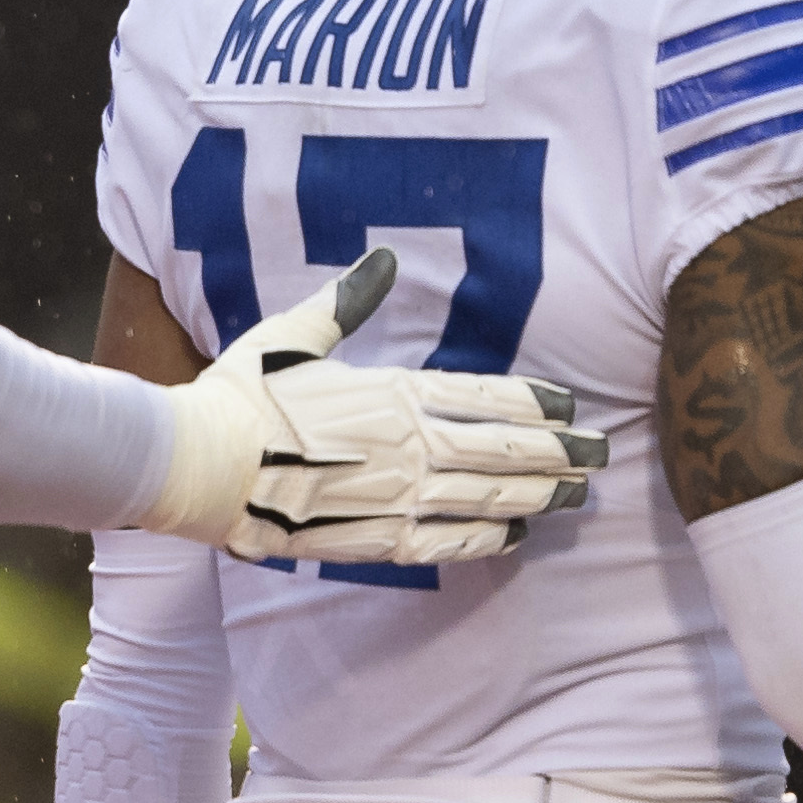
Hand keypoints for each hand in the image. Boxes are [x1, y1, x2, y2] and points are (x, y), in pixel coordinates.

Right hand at [142, 248, 607, 566]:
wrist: (200, 467)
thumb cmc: (239, 397)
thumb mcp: (291, 335)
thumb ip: (345, 302)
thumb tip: (381, 261)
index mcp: (392, 392)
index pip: (487, 397)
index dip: (537, 402)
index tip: (573, 406)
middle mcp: (408, 444)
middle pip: (506, 449)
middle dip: (561, 451)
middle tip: (603, 454)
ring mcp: (398, 495)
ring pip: (491, 496)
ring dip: (542, 494)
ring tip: (579, 494)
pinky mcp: (378, 539)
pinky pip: (451, 540)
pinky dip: (491, 538)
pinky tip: (518, 534)